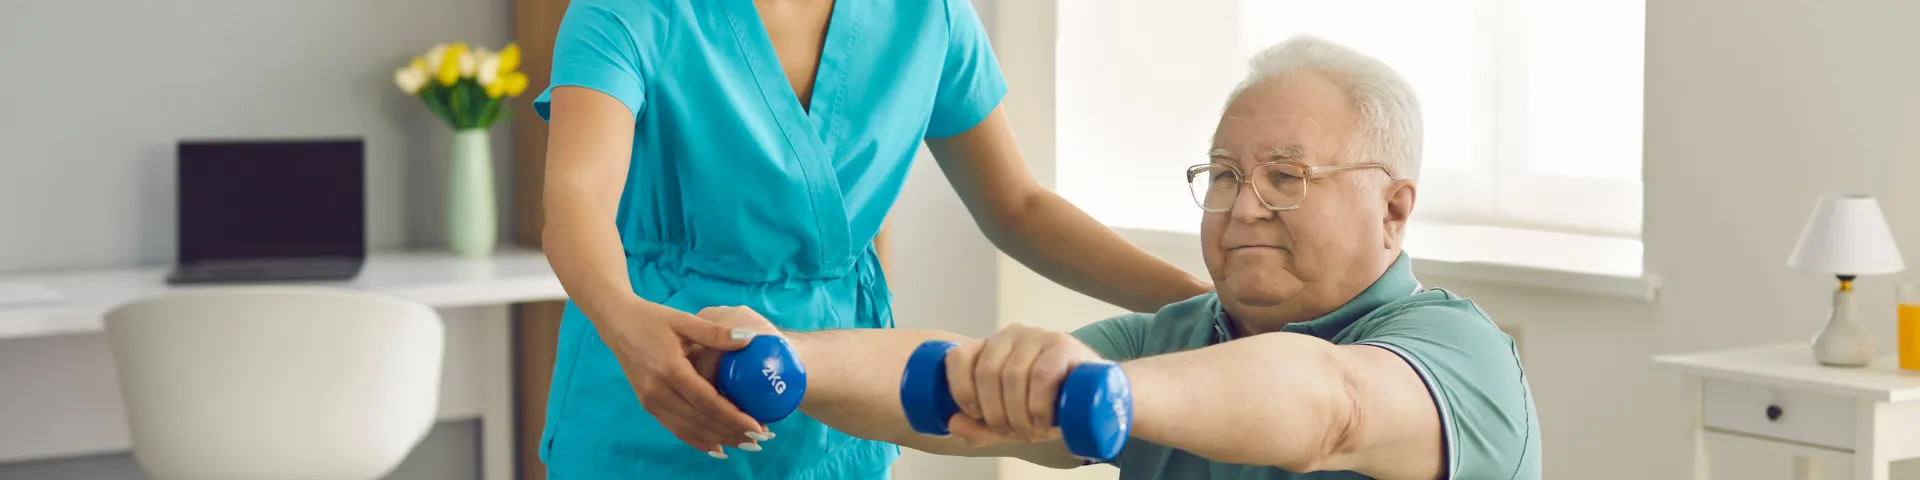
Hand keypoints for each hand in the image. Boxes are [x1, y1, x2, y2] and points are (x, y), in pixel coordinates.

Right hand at [596, 299, 768, 457]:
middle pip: (700, 421)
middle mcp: (658, 391)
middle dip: (731, 433)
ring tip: (744, 444)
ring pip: (688, 430)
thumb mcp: (684, 320)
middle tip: (760, 439)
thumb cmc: (653, 319)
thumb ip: (716, 333)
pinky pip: (675, 429)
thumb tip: (749, 340)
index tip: (757, 425)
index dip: (733, 416)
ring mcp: (651, 401)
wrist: (618, 324)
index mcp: (670, 370)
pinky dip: (697, 440)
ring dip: (717, 440)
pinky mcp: (648, 405)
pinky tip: (716, 447)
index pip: (708, 401)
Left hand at [945, 324, 1105, 444]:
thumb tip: (954, 423)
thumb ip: (980, 424)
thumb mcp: (1011, 416)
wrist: (1096, 396)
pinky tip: (1043, 421)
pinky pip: (1042, 374)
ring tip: (1030, 431)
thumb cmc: (1049, 403)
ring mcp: (1039, 336)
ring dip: (1018, 414)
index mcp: (991, 347)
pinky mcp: (1064, 345)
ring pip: (1013, 375)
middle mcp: (1012, 335)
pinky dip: (1038, 405)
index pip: (959, 358)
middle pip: (986, 372)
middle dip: (995, 413)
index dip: (962, 391)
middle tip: (1011, 433)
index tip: (977, 415)